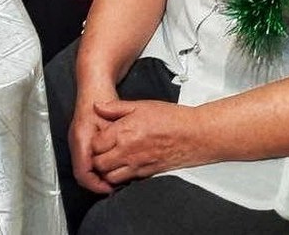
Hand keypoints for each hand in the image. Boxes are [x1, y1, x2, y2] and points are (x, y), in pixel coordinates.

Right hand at [70, 79, 118, 193]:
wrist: (93, 82)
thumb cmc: (102, 98)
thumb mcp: (112, 121)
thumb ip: (112, 143)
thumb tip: (114, 164)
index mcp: (81, 139)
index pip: (83, 173)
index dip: (96, 185)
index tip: (110, 188)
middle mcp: (75, 141)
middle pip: (81, 173)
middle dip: (97, 183)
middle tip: (114, 186)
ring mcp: (76, 139)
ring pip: (83, 166)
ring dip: (97, 175)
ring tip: (113, 177)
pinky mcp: (81, 137)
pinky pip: (85, 159)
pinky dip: (95, 166)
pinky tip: (109, 164)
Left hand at [90, 99, 207, 184]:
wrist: (195, 135)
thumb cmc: (171, 119)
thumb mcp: (140, 105)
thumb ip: (115, 107)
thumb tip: (98, 107)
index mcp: (123, 132)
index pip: (95, 145)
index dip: (93, 142)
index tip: (97, 138)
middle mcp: (128, 151)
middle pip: (99, 164)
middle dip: (96, 159)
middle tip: (100, 152)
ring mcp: (137, 165)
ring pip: (110, 177)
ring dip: (106, 170)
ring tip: (109, 161)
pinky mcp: (147, 174)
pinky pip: (126, 181)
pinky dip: (120, 178)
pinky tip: (122, 168)